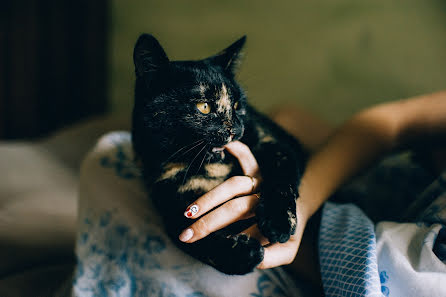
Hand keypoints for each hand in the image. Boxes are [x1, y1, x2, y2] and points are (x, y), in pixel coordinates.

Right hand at [178, 141, 309, 268]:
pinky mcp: (260, 172)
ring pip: (234, 185)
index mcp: (273, 221)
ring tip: (188, 211)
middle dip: (208, 223)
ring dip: (210, 197)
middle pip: (235, 208)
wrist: (302, 207)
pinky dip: (240, 150)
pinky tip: (227, 146)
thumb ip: (274, 258)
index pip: (250, 232)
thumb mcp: (287, 250)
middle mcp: (266, 200)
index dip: (231, 240)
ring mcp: (262, 184)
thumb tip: (255, 258)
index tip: (210, 247)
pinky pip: (249, 159)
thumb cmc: (288, 231)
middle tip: (185, 236)